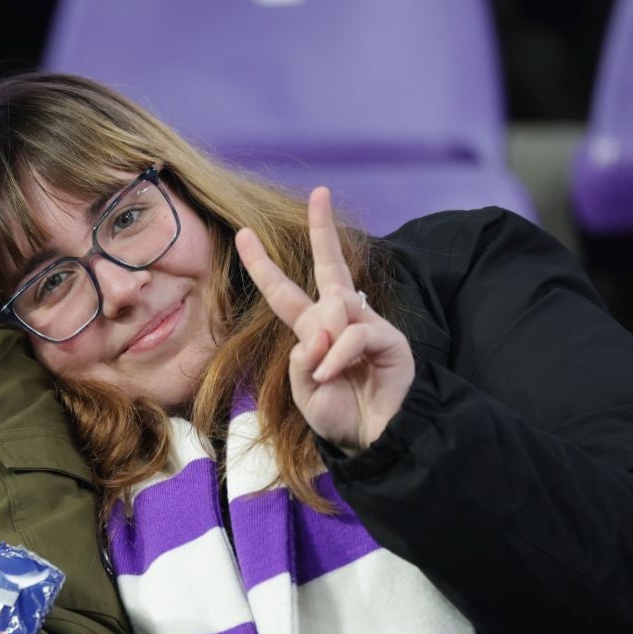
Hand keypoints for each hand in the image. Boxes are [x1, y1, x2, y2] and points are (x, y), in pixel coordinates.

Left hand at [235, 187, 413, 452]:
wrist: (374, 440)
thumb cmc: (338, 417)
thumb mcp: (304, 391)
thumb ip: (301, 361)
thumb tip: (317, 332)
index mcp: (313, 331)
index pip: (284, 292)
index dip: (263, 265)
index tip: (244, 234)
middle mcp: (340, 321)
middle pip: (330, 266)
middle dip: (323, 229)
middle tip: (319, 193)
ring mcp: (366, 326)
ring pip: (335, 309)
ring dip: (324, 343)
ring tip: (327, 375)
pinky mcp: (389, 338)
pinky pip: (353, 334)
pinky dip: (339, 355)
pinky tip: (335, 375)